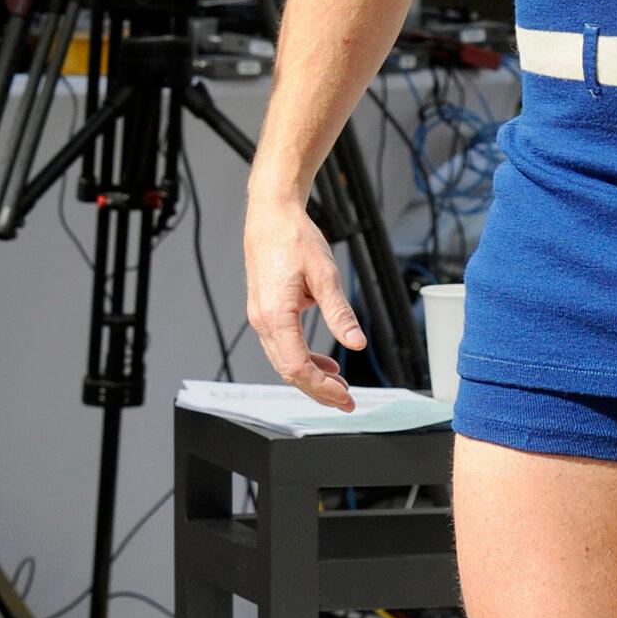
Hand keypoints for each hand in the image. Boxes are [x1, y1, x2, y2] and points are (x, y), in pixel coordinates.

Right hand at [244, 195, 366, 408]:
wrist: (272, 216)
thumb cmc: (294, 239)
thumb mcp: (325, 276)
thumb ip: (340, 314)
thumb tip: (356, 344)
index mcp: (275, 315)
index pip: (297, 367)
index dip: (322, 387)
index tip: (345, 397)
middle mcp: (263, 321)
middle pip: (289, 371)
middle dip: (318, 390)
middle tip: (347, 402)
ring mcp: (261, 317)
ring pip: (284, 361)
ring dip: (311, 377)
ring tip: (339, 386)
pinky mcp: (265, 311)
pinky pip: (282, 346)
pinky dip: (303, 359)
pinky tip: (324, 362)